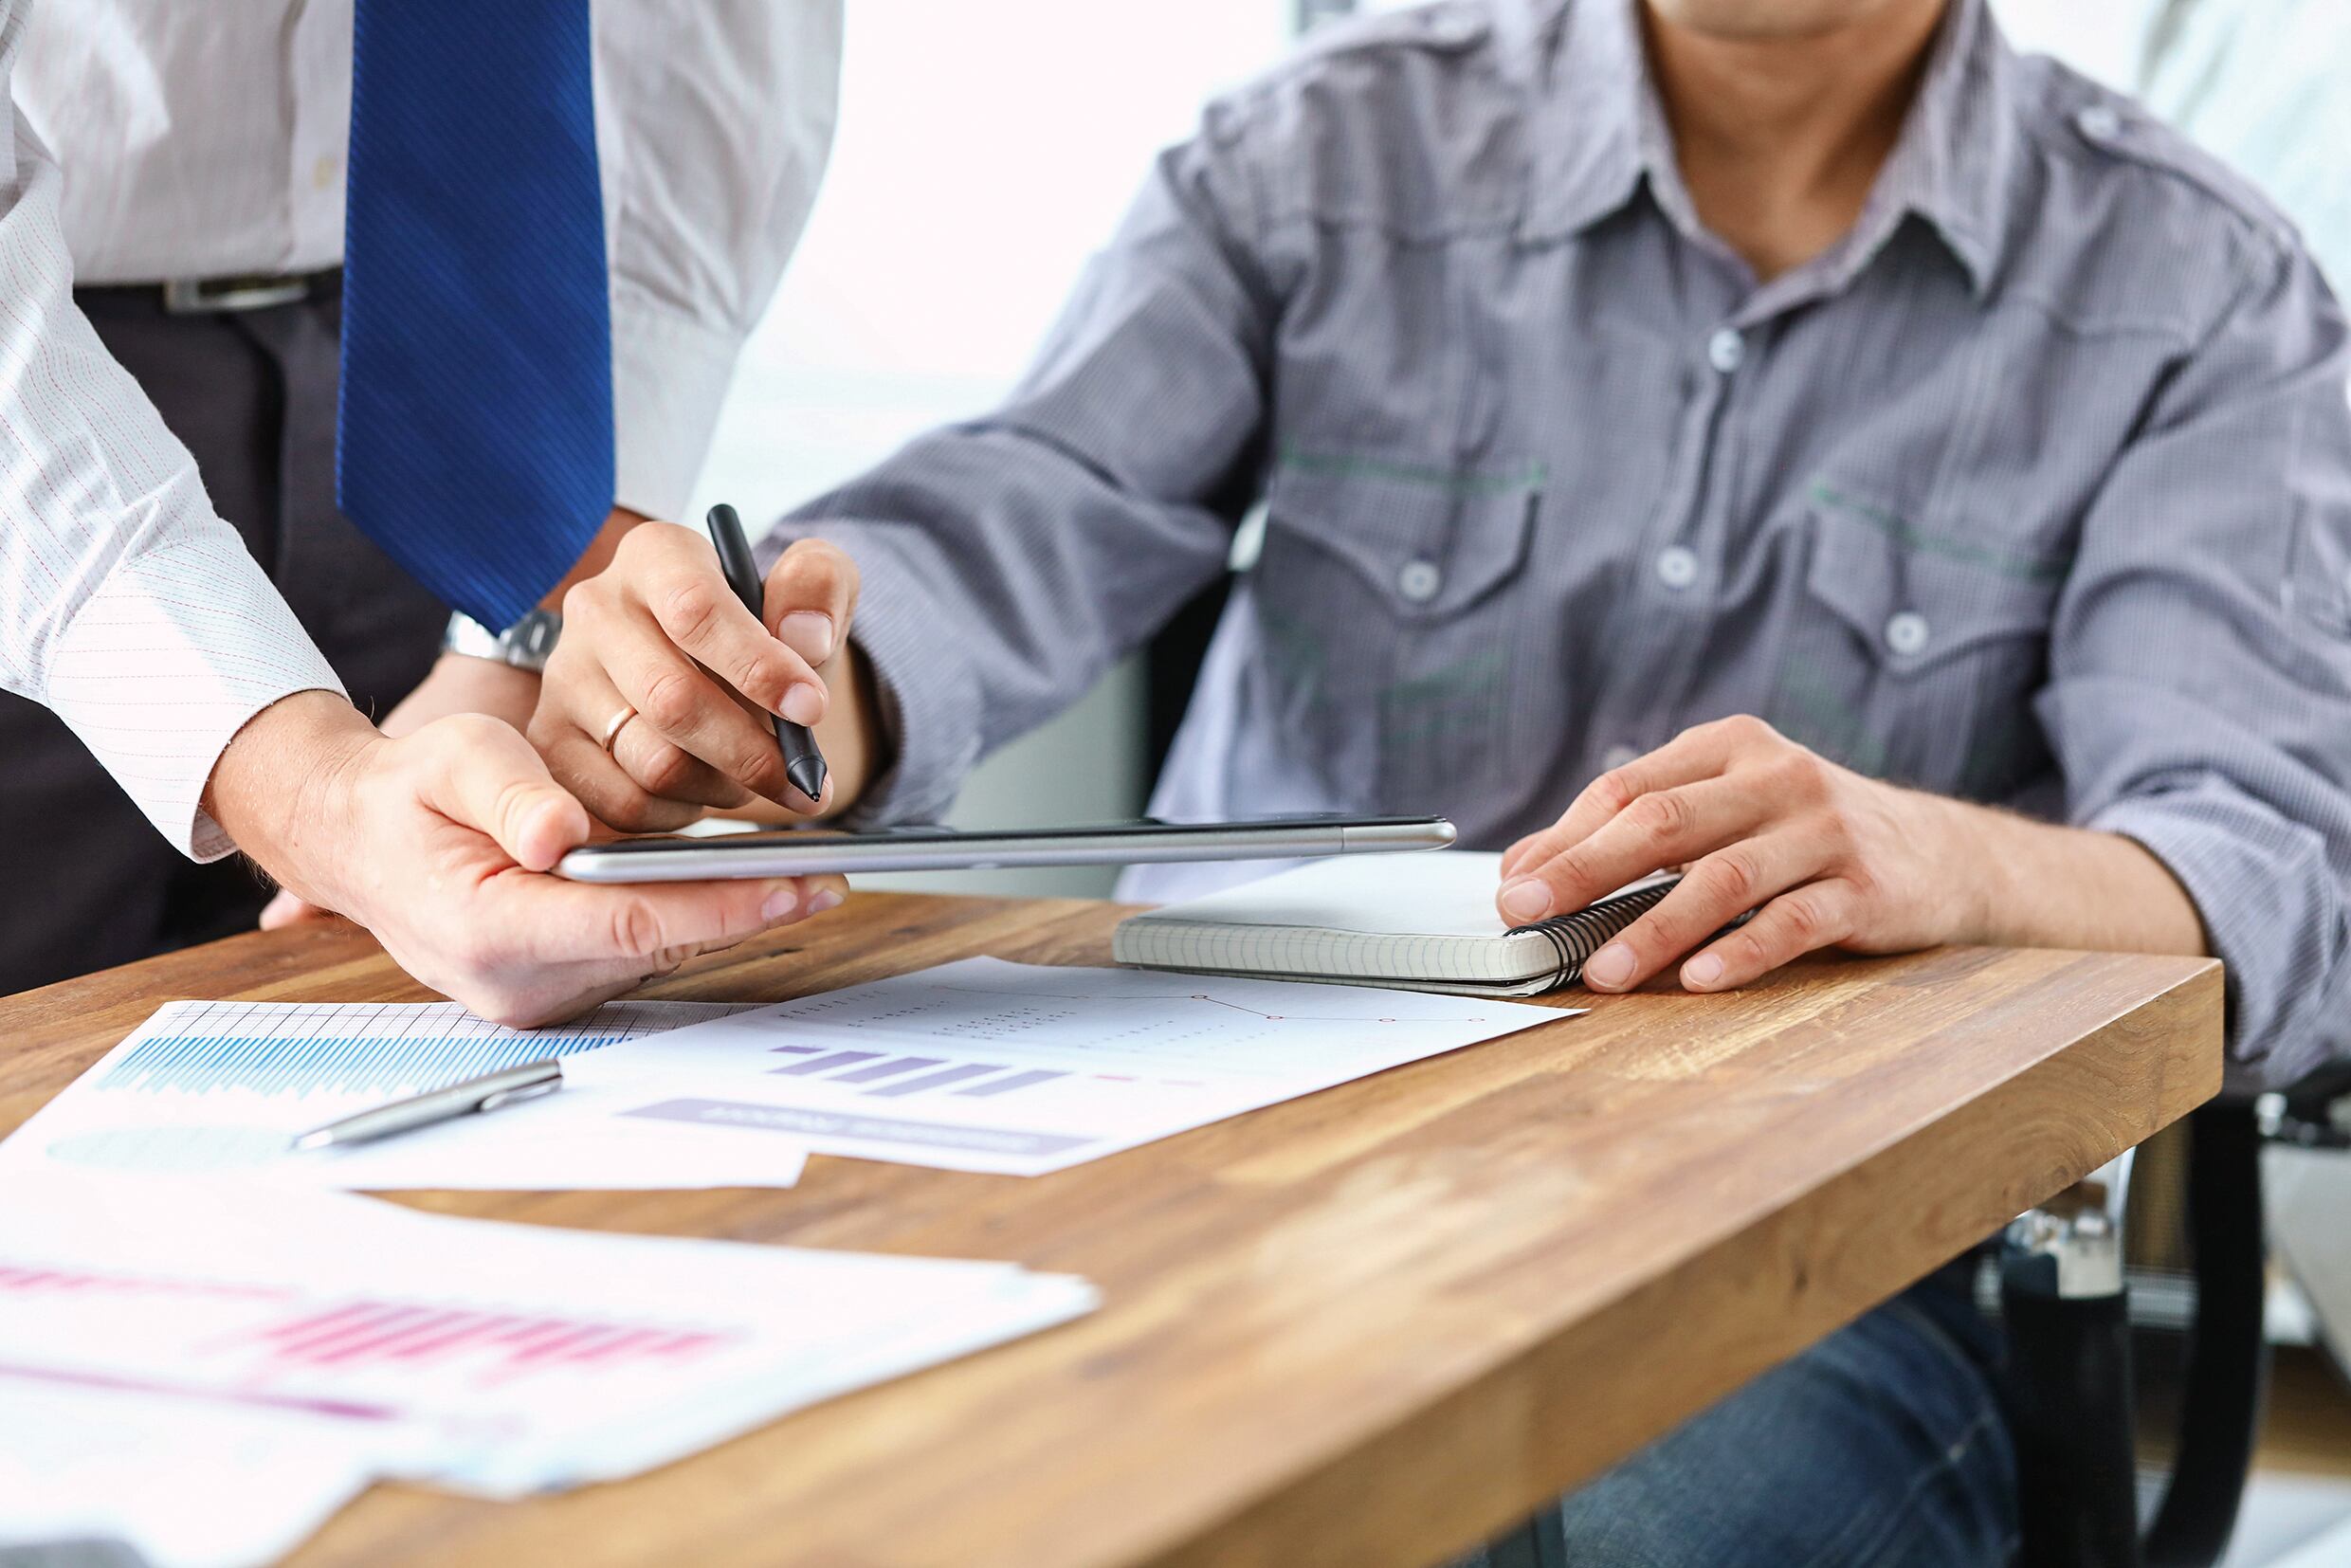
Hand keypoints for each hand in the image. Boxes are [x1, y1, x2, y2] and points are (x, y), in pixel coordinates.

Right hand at [211, 691, 846, 1025]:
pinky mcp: (556, 991)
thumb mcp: (450, 760)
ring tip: (803, 877)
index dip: (718, 905)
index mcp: (488, 930)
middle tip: (828, 877)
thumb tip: (562, 833)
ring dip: (723, 916)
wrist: (356, 841)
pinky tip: (739, 885)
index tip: (792, 885)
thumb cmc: (407, 795)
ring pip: (653, 956)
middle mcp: (515, 983)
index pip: (629, 922)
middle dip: (744, 910)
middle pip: (655, 946)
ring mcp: (535, 997)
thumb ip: (507, 793)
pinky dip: (686, 919)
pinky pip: (636, 955)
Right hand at [532, 522, 867, 829]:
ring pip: (652, 762)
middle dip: (752, 751)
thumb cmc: (768, 630)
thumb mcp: (810, 590)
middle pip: (671, 700)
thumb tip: (805, 639)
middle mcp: (596, 609)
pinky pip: (626, 804)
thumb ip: (820, 589)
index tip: (812, 709)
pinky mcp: (553, 741)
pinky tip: (707, 792)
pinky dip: (683, 814)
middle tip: (801, 776)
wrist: (720, 673)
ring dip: (723, 786)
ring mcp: (565, 677)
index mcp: (656, 557)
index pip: (695, 610)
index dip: (758, 666)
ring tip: (754, 774)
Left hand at [1495, 715, 1982, 994]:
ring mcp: (1825, 831)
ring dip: (1654, 929)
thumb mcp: (1726, 811)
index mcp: (1729, 749)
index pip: (1627, 788)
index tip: (1514, 888)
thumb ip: (1634, 833)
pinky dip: (1743, 952)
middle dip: (1586, 872)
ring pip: (1724, 879)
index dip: (1563, 839)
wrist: (1945, 853)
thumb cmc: (1808, 834)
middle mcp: (1776, 778)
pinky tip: (1700, 980)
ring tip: (1605, 971)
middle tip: (1531, 916)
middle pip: (1663, 823)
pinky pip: (1795, 923)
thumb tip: (1522, 869)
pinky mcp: (1866, 889)